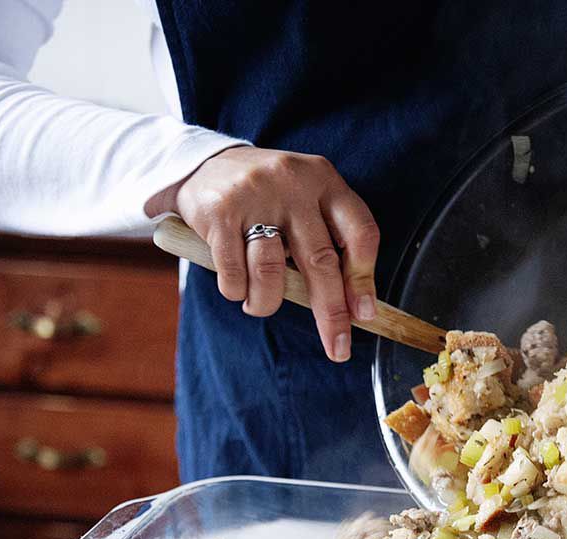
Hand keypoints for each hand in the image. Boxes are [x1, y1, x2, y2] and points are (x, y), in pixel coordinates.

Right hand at [148, 147, 379, 361]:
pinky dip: (237, 292)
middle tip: (337, 348)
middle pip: (320, 260)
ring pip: (272, 272)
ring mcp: (255, 196)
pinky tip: (237, 286)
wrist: (202, 163)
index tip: (363, 315)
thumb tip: (355, 307)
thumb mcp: (305, 202)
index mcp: (324, 180)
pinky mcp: (220, 212)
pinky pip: (234, 273)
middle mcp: (293, 184)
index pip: (359, 231)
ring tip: (259, 304)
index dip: (364, 278)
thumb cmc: (267, 197)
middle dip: (331, 313)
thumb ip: (329, 241)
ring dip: (267, 303)